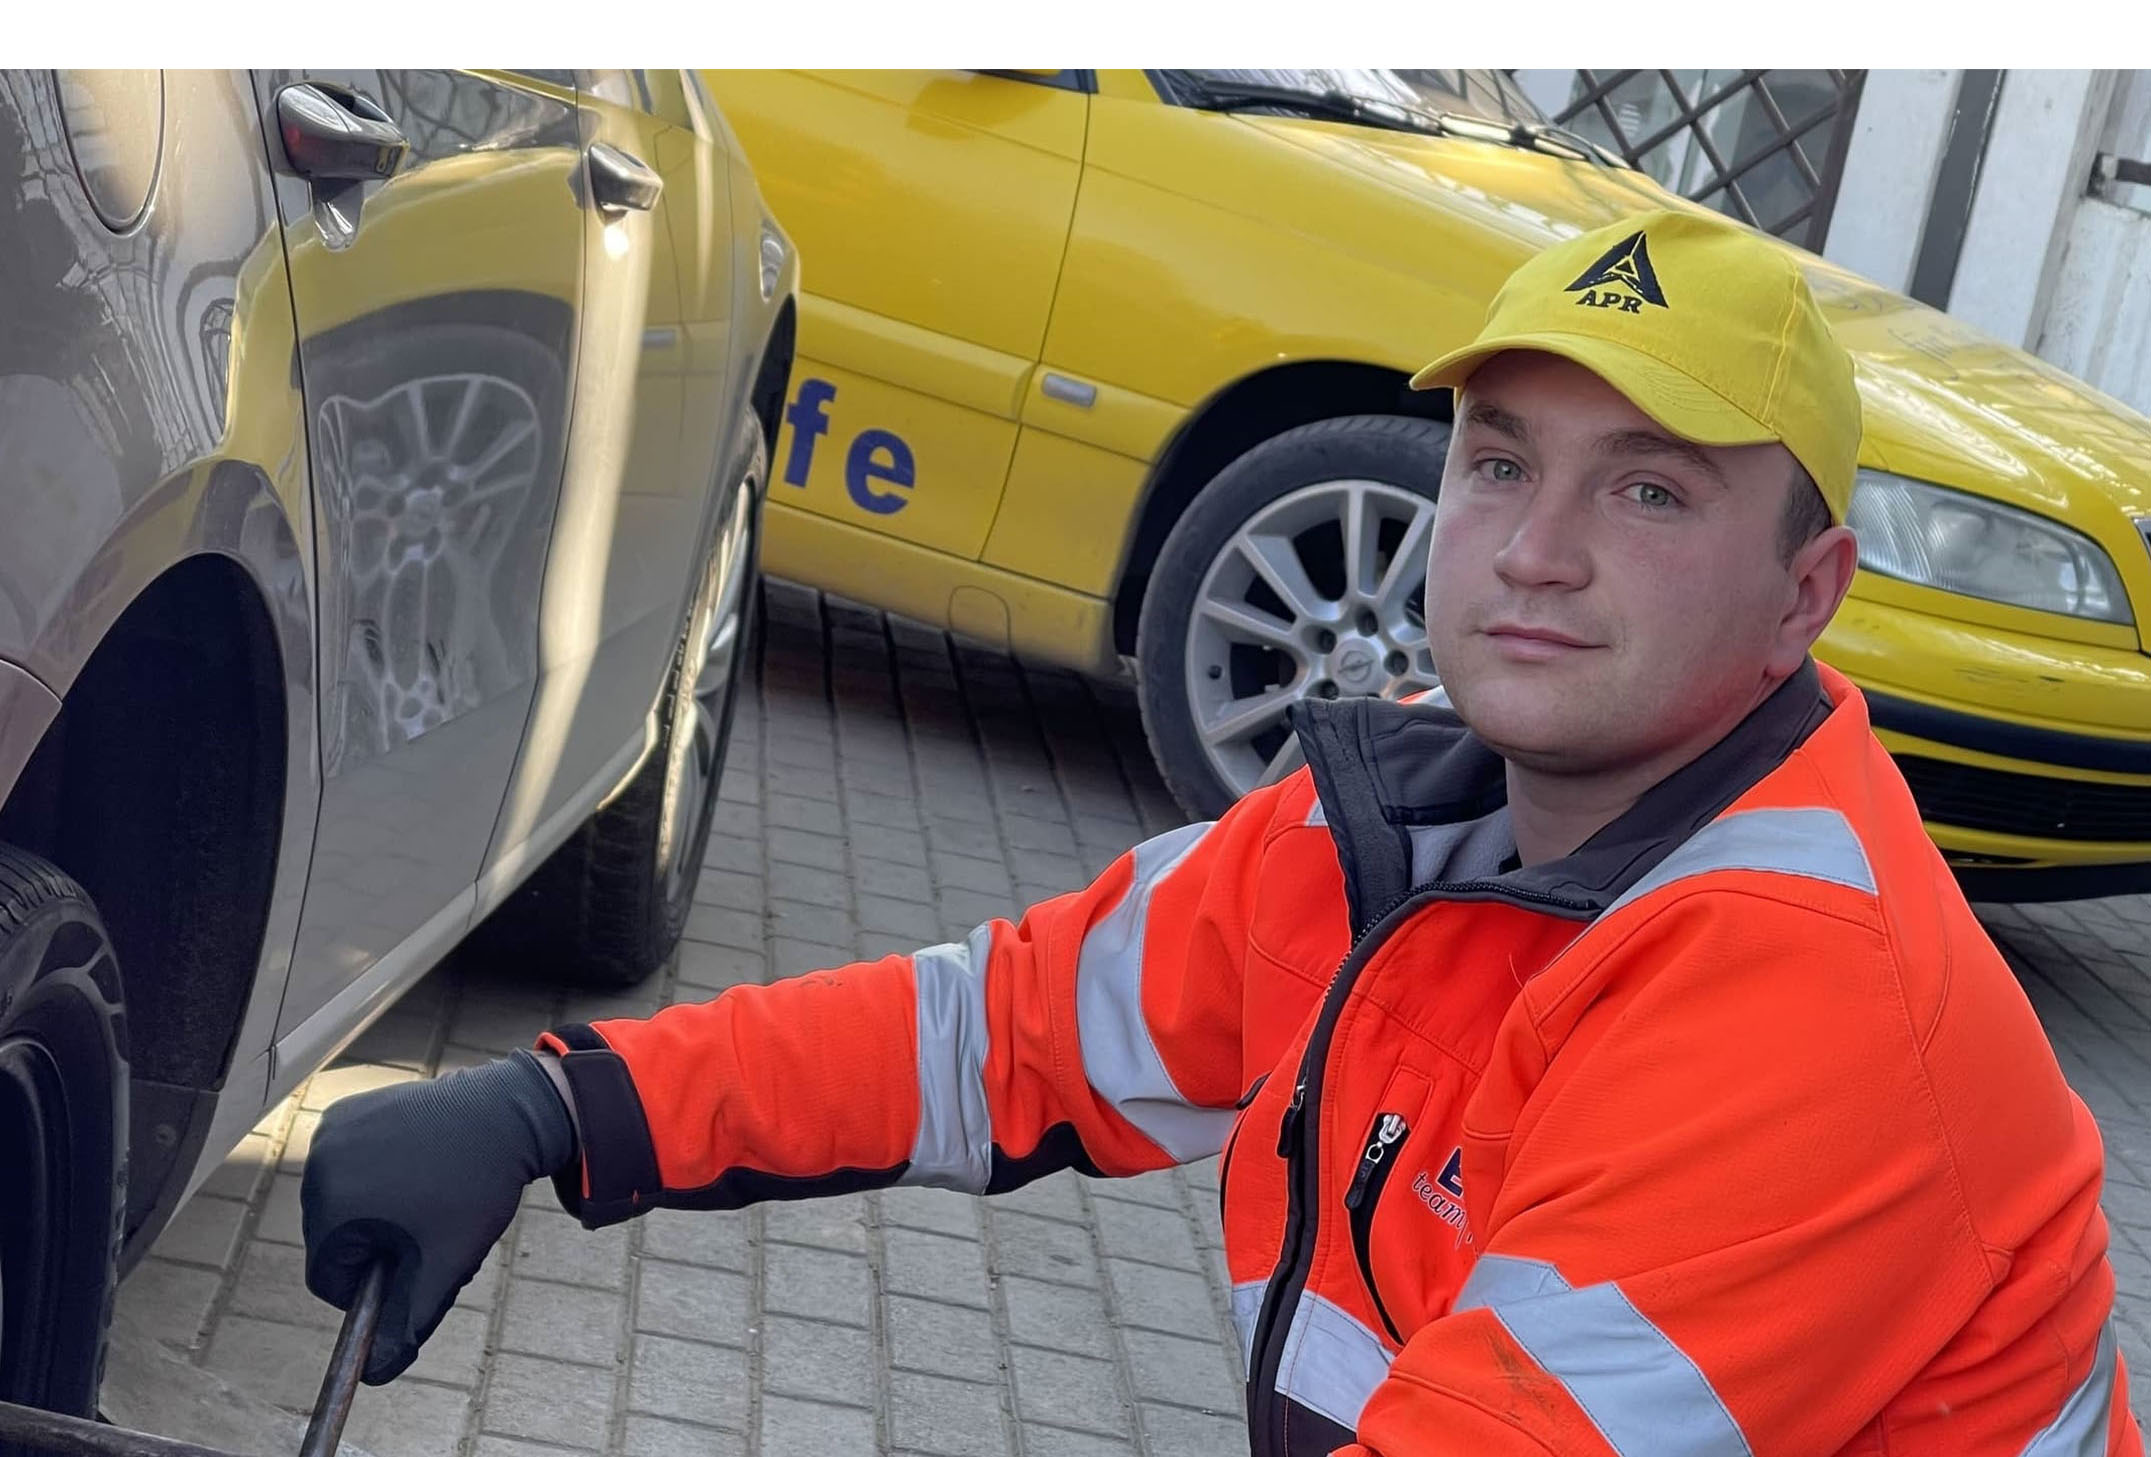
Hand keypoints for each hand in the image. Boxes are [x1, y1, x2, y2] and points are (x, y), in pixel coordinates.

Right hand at [301, 1049, 577, 1382]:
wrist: (510, 1113)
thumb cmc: (479, 1188)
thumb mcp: (446, 1263)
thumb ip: (409, 1319)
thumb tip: (376, 1375)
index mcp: (333, 1207)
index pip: (327, 1279)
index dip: (370, 1286)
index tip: (413, 1265)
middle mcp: (319, 1166)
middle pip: (331, 1239)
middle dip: (375, 1246)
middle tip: (428, 1227)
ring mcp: (331, 1132)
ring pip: (340, 1202)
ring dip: (374, 1210)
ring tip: (426, 1195)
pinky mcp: (347, 1111)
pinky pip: (347, 1164)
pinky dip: (373, 1173)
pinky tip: (417, 1164)